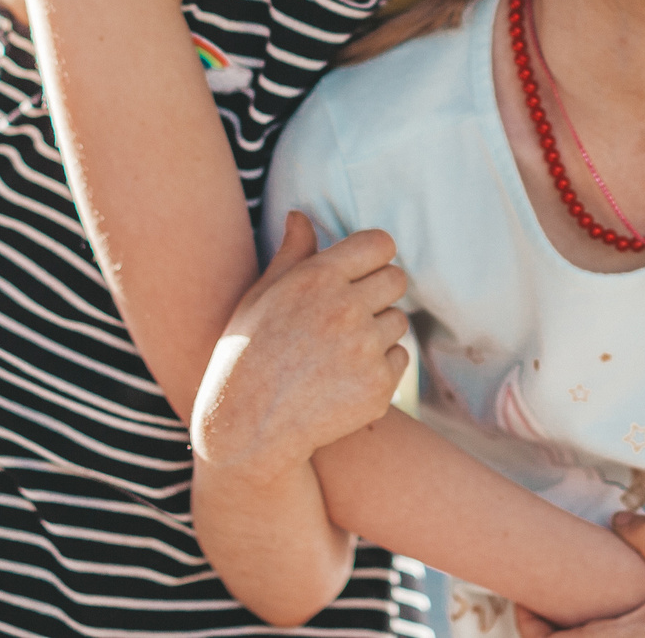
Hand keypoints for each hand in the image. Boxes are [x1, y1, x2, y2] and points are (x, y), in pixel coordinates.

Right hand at [191, 211, 409, 475]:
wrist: (245, 430)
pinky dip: (380, 367)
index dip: (373, 257)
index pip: (380, 244)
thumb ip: (291, 254)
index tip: (361, 272)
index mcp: (318, 279)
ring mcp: (365, 350)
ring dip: (378, 331)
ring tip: (338, 351)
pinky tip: (344, 378)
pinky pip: (399, 359)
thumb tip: (301, 215)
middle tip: (348, 315)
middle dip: (377, 292)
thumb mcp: (259, 297)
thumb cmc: (246, 355)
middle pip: (396, 280)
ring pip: (398, 321)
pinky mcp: (379, 387)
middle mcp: (346, 309)